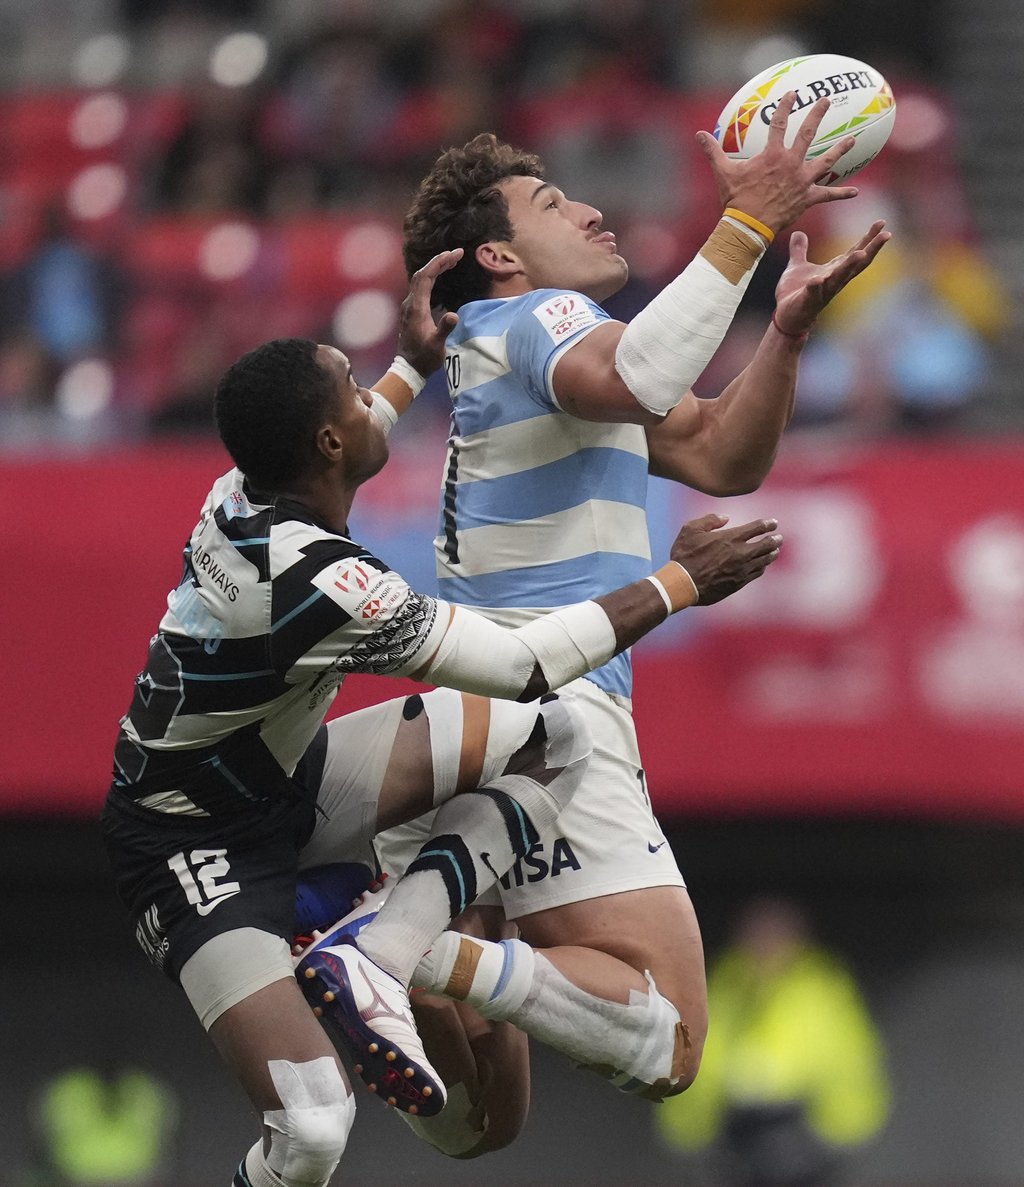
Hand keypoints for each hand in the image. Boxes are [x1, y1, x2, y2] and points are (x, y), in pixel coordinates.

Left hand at [395, 248, 462, 378]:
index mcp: (417, 307)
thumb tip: (454, 314)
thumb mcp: (437, 345)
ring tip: (451, 262)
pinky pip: (421, 287)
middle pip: (422, 274)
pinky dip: (432, 278)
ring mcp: (410, 306)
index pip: (426, 277)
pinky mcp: (412, 310)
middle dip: (439, 261)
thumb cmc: (424, 358)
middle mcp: (411, 303)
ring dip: (435, 268)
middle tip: (457, 254)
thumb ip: (445, 329)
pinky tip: (440, 278)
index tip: (455, 254)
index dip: (440, 262)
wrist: (409, 368)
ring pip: (421, 280)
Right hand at [670, 513, 781, 603]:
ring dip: (771, 554)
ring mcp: (741, 569)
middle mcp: (740, 553)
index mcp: (730, 537)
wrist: (683, 584)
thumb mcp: (690, 530)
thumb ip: (709, 520)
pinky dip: (762, 567)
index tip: (773, 523)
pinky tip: (762, 565)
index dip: (767, 524)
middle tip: (779, 538)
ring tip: (776, 551)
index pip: (757, 528)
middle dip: (775, 539)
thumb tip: (725, 517)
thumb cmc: (684, 556)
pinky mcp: (738, 583)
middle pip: (766, 544)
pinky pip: (756, 573)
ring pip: (764, 560)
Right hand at [696, 93, 859, 233]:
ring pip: (826, 161)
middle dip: (817, 115)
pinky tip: (855, 191)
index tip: (792, 94)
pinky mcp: (808, 198)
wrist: (749, 226)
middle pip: (808, 134)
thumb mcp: (723, 173)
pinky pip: (827, 195)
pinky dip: (841, 193)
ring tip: (853, 139)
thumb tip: (698, 134)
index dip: (786, 106)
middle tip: (826, 101)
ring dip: (840, 149)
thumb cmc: (736, 200)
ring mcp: (802, 181)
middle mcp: (792, 163)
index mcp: (773, 155)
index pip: (780, 123)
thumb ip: (713, 151)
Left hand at [773, 221, 890, 334]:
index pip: (856, 252)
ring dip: (849, 266)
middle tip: (886, 235)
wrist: (785, 319)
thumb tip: (797, 233)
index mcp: (834, 270)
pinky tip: (817, 279)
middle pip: (857, 264)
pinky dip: (814, 286)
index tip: (882, 222)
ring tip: (860, 253)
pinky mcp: (807, 302)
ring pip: (839, 278)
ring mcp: (822, 292)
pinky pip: (812, 294)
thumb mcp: (797, 267)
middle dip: (872, 249)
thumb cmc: (794, 293)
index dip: (869, 238)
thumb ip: (799, 250)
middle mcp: (833, 281)